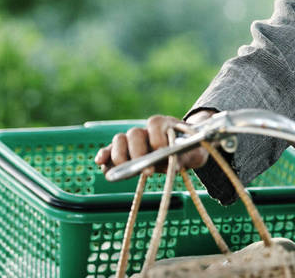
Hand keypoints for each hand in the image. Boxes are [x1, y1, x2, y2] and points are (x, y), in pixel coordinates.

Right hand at [93, 110, 215, 175]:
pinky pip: (110, 150)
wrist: (186, 150)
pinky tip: (100, 163)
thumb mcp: (194, 153)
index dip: (156, 136)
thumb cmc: (190, 150)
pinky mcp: (124, 152)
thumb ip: (186, 157)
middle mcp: (146, 130)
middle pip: (134, 134)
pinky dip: (104, 155)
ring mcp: (133, 140)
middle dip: (138, 152)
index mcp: (164, 124)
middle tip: (147, 170)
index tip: (161, 150)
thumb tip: (174, 164)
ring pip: (119, 140)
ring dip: (119, 155)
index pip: (154, 123)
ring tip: (124, 170)